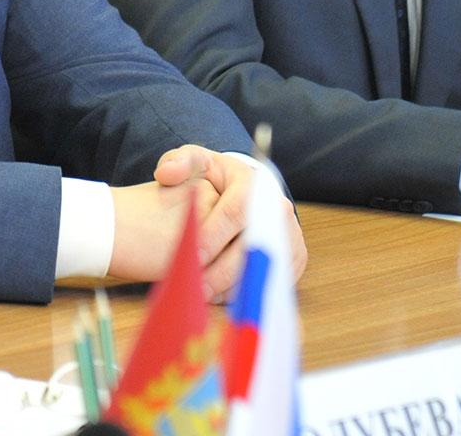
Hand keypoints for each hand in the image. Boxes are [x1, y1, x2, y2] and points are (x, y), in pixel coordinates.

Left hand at [109, 145, 306, 300]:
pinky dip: (249, 292)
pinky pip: (273, 280)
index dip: (213, 235)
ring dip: (234, 286)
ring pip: (264, 267)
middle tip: (196, 286)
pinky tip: (222, 298)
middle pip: (252, 245)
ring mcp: (290, 234)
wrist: (248, 192)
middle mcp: (278, 208)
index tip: (191, 254)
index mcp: (254, 184)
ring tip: (205, 295)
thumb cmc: (215, 179)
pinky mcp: (295, 257)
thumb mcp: (196, 162)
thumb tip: (166, 175)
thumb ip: (177, 164)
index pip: (236, 212)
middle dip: (222, 270)